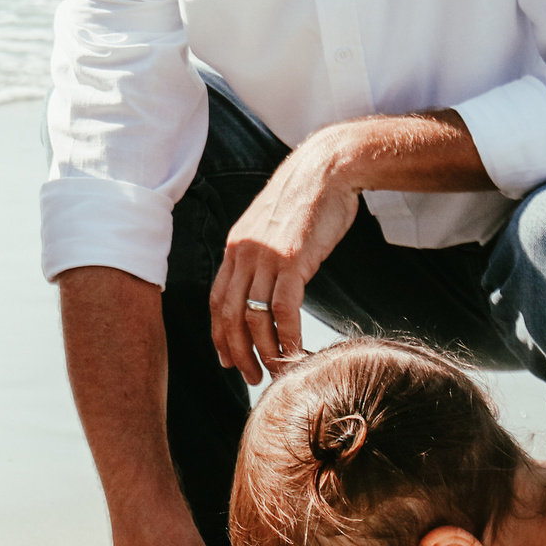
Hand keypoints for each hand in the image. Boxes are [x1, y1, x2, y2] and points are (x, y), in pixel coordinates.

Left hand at [210, 128, 360, 385]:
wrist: (328, 167)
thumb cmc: (308, 199)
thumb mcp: (273, 228)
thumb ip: (263, 255)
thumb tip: (266, 284)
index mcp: (236, 247)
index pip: (217, 300)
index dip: (220, 334)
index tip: (226, 358)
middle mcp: (243, 253)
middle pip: (228, 314)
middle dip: (237, 352)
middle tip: (250, 377)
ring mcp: (266, 256)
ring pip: (254, 316)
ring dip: (264, 350)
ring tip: (276, 369)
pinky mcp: (292, 259)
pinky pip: (283, 308)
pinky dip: (287, 334)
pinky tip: (295, 350)